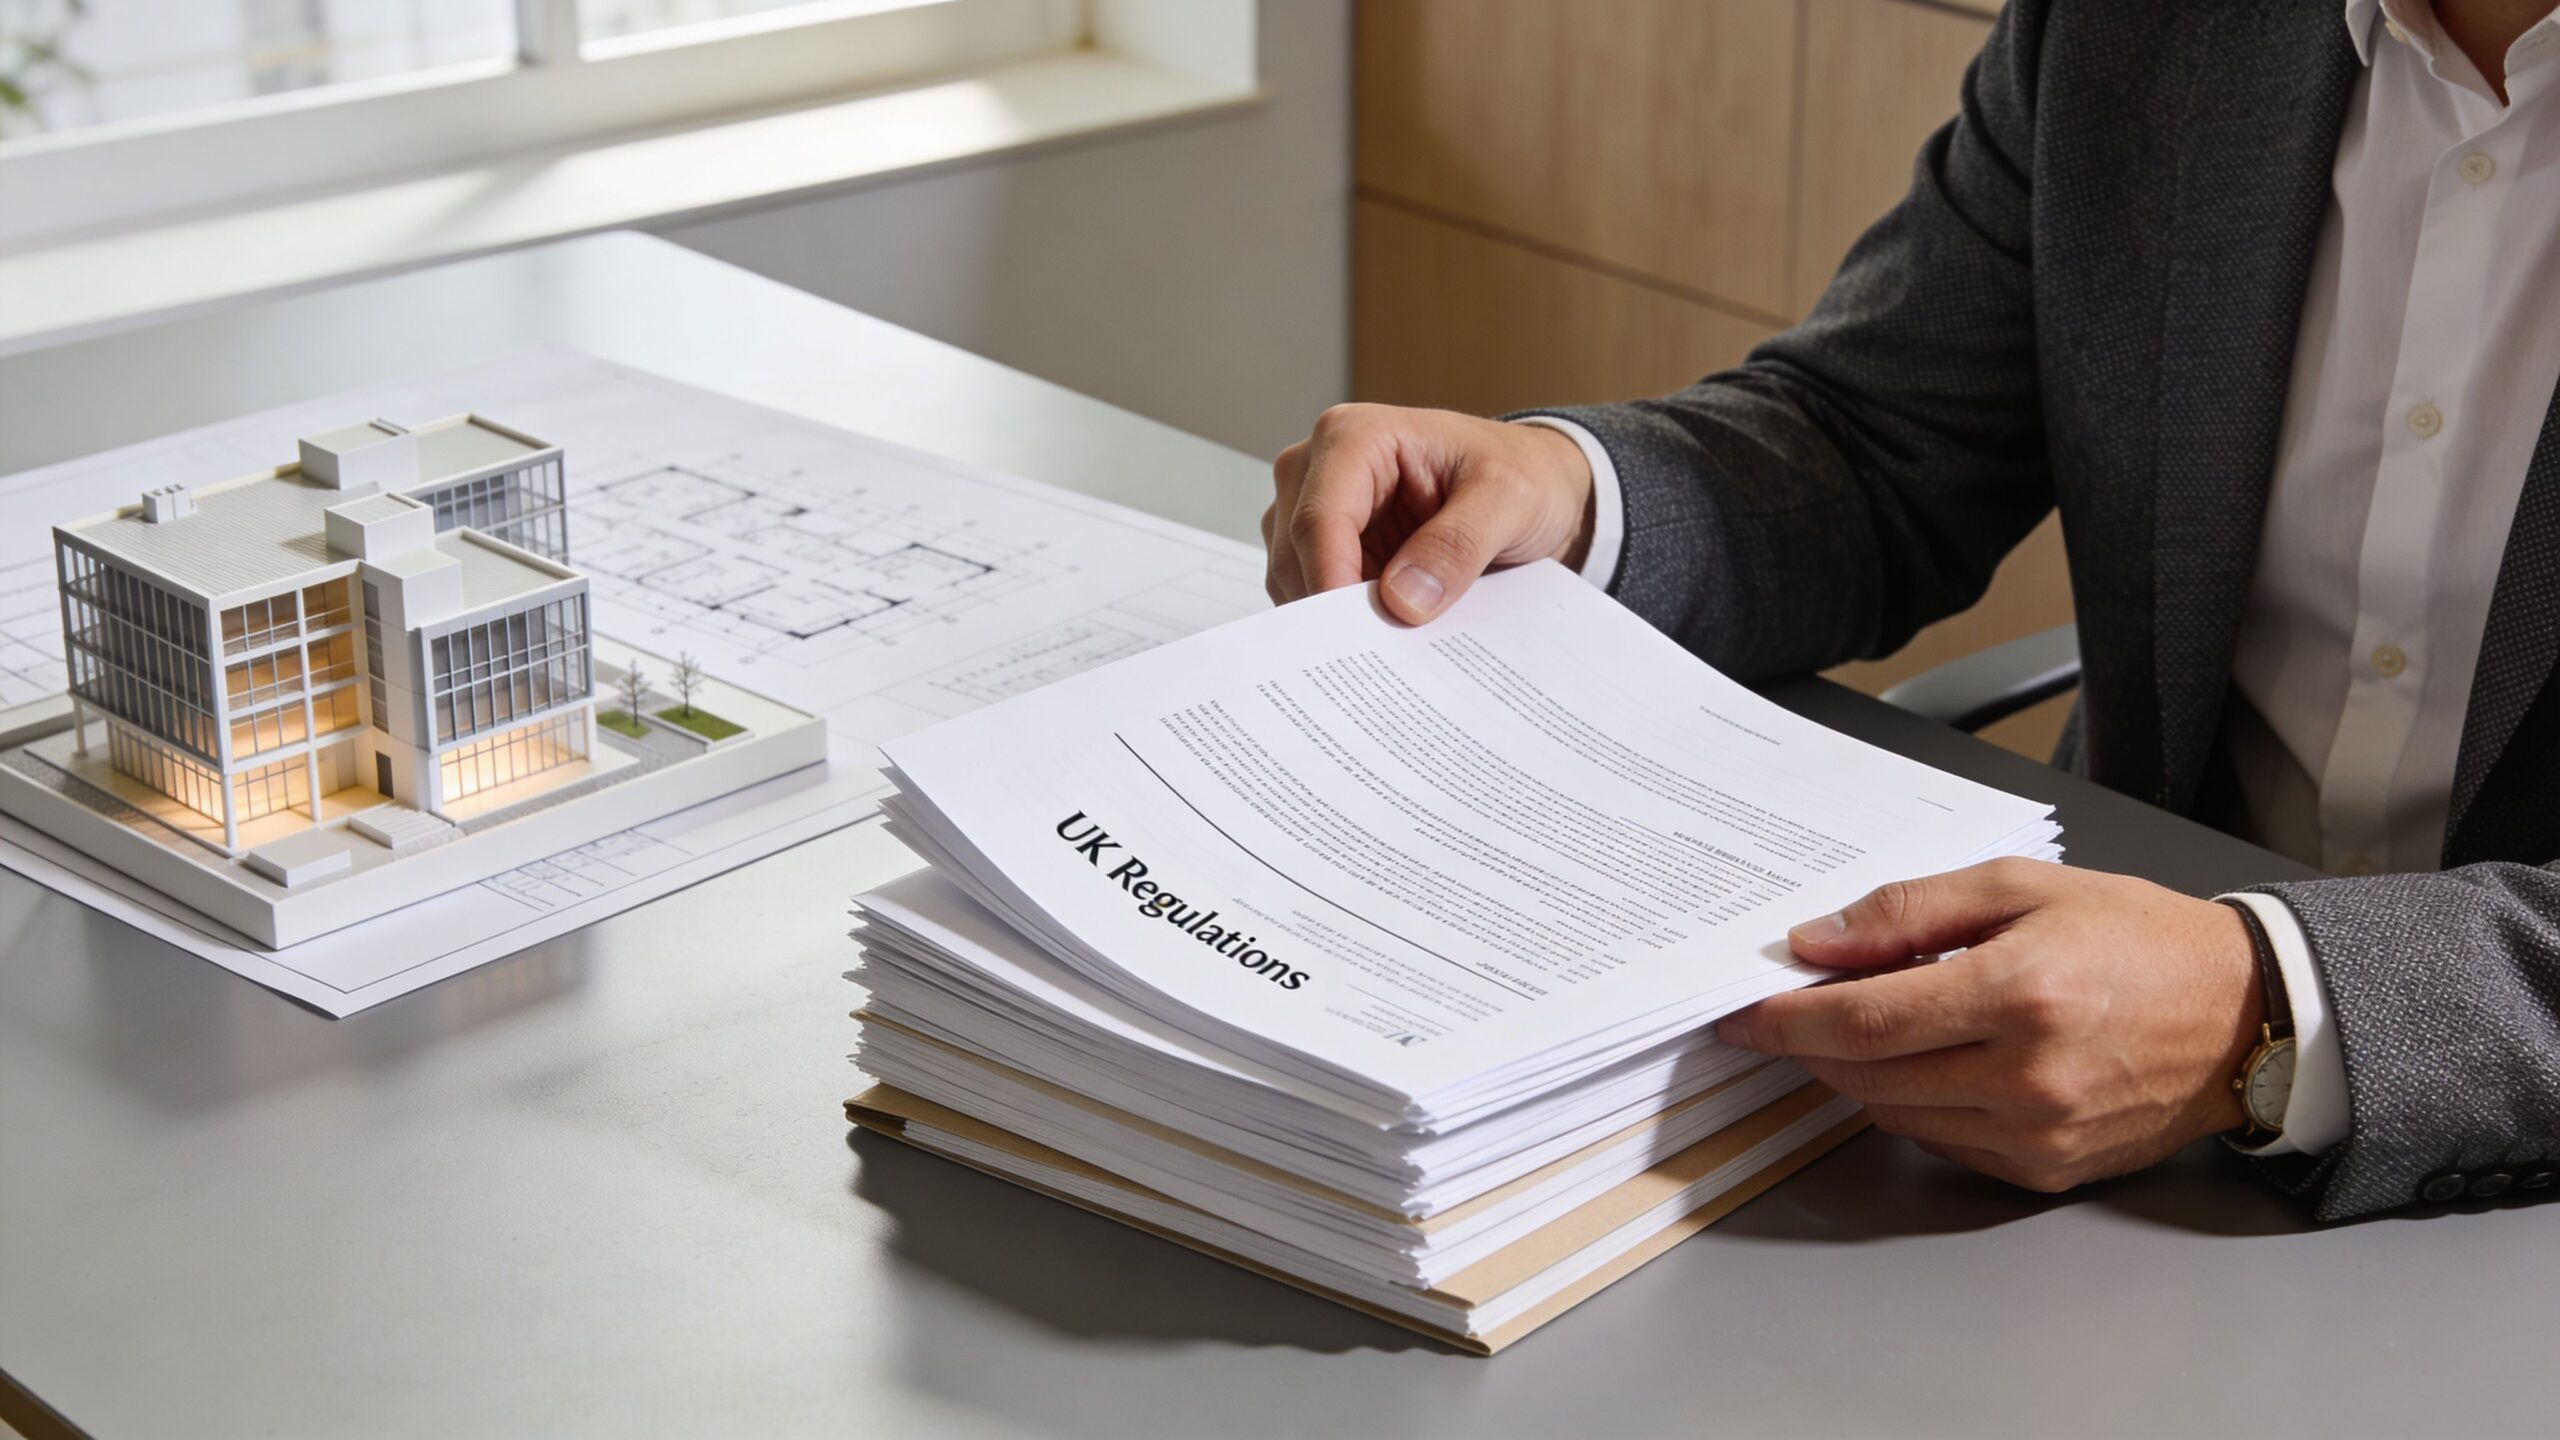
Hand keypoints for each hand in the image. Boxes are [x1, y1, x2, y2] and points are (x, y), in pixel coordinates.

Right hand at [1263, 405, 1595, 622]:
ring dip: (1337, 619)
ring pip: (1294, 580)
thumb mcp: (1509, 500)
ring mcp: (1316, 509)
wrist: (1536, 485)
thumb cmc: (1521, 474)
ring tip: (1394, 644)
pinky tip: (1385, 634)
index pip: (1318, 519)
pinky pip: (1313, 595)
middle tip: (1382, 656)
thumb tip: (1401, 599)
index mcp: (1354, 438)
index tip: (1356, 638)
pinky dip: (1343, 621)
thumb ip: (1458, 543)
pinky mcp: (1327, 548)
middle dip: (1332, 609)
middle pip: (1296, 555)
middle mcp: (1319, 467)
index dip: (1329, 582)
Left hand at [1715, 858, 2264, 1192]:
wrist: (2242, 1015)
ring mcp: (2037, 1134)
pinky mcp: (2046, 1171)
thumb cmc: (2139, 939)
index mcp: (2019, 994)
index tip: (1745, 1014)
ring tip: (1881, 1024)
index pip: (1863, 1022)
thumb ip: (1910, 913)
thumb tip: (1817, 943)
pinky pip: (1943, 1143)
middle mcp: (2026, 1076)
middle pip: (1868, 1075)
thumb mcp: (2022, 888)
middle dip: (1817, 1044)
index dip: (1789, 1021)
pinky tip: (1938, 1063)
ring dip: (1864, 1075)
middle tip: (1797, 1008)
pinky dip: (1918, 1106)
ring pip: (1896, 1116)